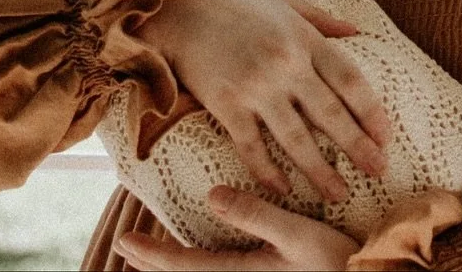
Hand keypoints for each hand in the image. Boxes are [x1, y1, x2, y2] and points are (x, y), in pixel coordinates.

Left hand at [116, 186, 357, 270]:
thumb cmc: (336, 263)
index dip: (154, 255)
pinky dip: (196, 271)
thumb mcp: (299, 234)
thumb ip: (255, 214)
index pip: (187, 268)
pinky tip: (196, 263)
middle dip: (154, 264)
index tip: (126, 242)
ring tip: (149, 258)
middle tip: (126, 247)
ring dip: (172, 270)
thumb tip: (211, 196)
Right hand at [136, 0, 389, 203]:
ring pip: (296, 140)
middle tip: (378, 172)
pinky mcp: (225, 103)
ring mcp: (254, 85)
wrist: (177, 4)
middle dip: (358, 148)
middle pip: (331, 114)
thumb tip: (358, 31)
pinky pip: (252, 147)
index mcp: (302, 36)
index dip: (372, 111)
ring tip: (339, 194)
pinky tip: (283, 190)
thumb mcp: (282, 2)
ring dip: (320, 172)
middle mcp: (284, 63)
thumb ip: (321, 19)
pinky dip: (268, 172)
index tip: (386, 136)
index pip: (350, 79)